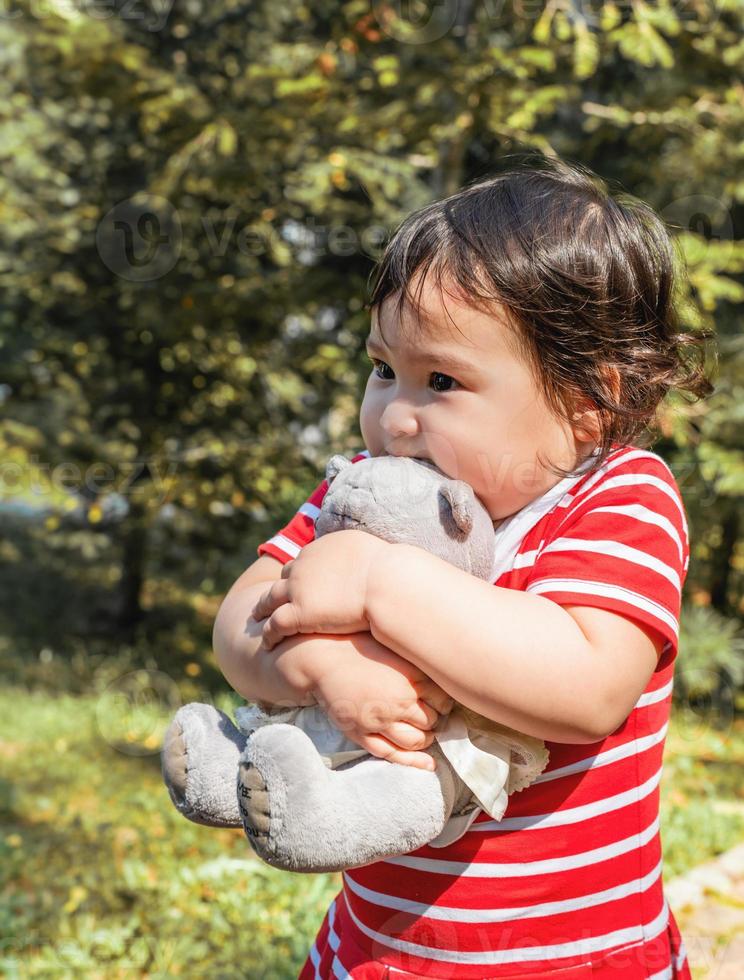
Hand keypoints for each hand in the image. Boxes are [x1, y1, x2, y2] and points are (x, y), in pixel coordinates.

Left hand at [250, 530, 389, 649]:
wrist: (384, 584)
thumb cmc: (389, 572)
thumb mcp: (372, 552)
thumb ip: (364, 556)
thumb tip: (374, 561)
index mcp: (322, 548)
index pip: (305, 560)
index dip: (300, 573)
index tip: (298, 582)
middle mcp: (304, 564)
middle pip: (285, 577)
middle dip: (278, 588)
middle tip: (270, 598)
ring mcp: (296, 589)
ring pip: (270, 599)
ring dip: (263, 608)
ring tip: (258, 617)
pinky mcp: (295, 613)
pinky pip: (274, 625)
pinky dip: (268, 633)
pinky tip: (267, 643)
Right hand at [294, 631, 454, 770]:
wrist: (324, 658)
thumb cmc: (359, 648)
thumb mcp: (394, 648)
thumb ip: (417, 663)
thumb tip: (441, 672)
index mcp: (411, 678)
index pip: (444, 700)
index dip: (444, 704)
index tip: (440, 702)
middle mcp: (401, 701)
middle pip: (432, 721)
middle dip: (435, 722)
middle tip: (431, 718)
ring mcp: (381, 720)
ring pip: (417, 741)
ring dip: (425, 740)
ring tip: (424, 733)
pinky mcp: (364, 733)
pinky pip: (394, 754)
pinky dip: (413, 761)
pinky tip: (427, 763)